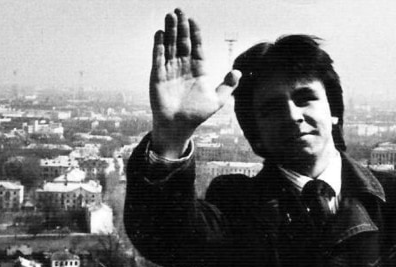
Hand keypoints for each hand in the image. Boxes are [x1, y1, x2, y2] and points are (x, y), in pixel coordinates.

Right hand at [150, 9, 240, 158]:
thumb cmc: (196, 114)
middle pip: (182, 42)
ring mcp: (170, 70)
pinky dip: (158, 45)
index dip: (194, 33)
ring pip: (169, 46)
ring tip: (169, 16)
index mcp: (197, 69)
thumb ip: (227, 85)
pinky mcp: (157, 75)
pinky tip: (159, 33)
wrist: (178, 126)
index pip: (196, 46)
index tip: (193, 20)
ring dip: (169, 31)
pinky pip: (158, 57)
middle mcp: (183, 66)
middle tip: (179, 11)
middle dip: (181, 27)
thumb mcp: (216, 100)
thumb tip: (238, 72)